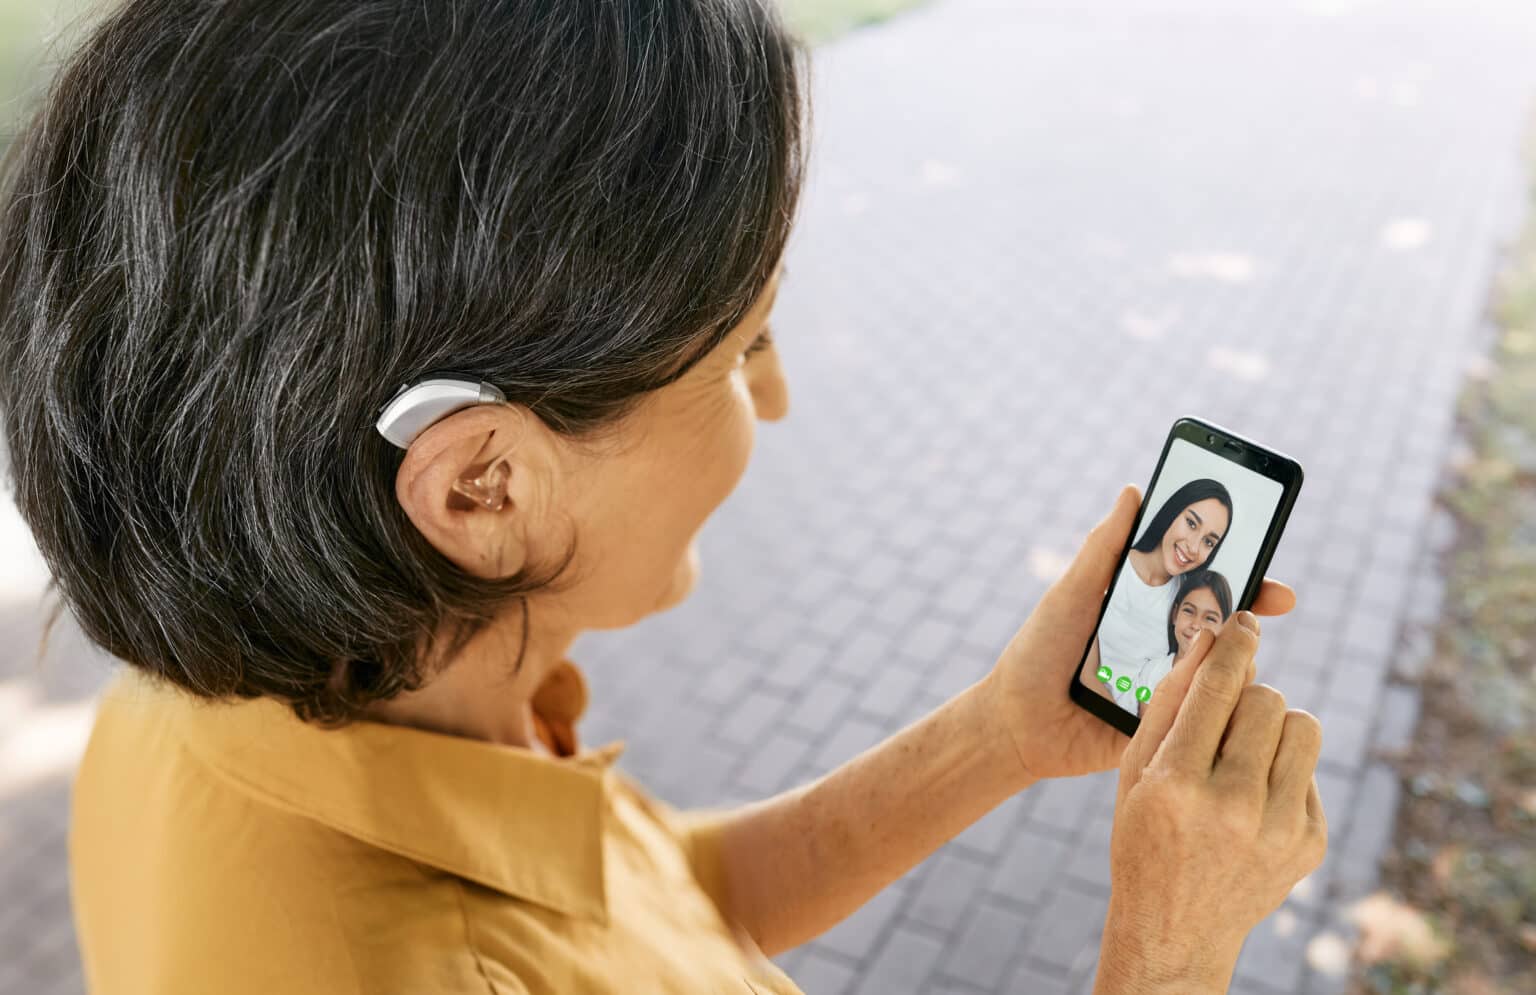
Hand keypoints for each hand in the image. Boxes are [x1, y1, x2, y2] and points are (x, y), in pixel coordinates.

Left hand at [982, 485, 1296, 781]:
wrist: (1013, 720)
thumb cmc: (1039, 651)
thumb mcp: (1071, 593)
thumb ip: (1104, 548)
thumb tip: (1135, 490)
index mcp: (1149, 615)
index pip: (1206, 589)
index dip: (1242, 574)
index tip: (1265, 556)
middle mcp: (1167, 651)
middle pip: (1227, 631)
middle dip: (1254, 614)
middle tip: (1274, 599)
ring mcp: (1170, 692)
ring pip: (1223, 673)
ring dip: (1232, 657)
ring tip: (1219, 643)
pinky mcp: (1165, 731)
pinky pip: (1201, 718)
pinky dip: (1210, 702)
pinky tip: (1208, 691)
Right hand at [1094, 613, 1327, 994]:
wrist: (1175, 927)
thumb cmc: (1144, 835)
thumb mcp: (1134, 770)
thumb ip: (1169, 703)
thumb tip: (1207, 641)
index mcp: (1177, 784)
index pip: (1218, 690)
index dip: (1235, 646)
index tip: (1245, 619)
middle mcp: (1232, 806)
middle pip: (1267, 700)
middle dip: (1247, 696)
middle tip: (1226, 717)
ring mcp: (1278, 829)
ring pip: (1302, 726)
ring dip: (1274, 725)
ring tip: (1246, 749)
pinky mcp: (1310, 843)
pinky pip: (1309, 770)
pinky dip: (1282, 769)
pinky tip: (1253, 796)